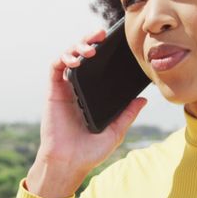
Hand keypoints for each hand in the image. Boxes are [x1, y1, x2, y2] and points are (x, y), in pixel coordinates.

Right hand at [25, 29, 147, 197]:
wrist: (69, 163)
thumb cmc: (90, 151)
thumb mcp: (116, 131)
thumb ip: (127, 114)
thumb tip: (143, 100)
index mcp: (92, 94)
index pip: (97, 65)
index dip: (103, 50)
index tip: (114, 41)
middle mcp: (78, 88)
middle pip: (82, 55)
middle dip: (89, 40)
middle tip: (101, 34)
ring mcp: (65, 89)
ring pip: (68, 56)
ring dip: (77, 46)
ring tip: (90, 49)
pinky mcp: (53, 92)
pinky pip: (55, 68)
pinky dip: (64, 58)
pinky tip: (76, 60)